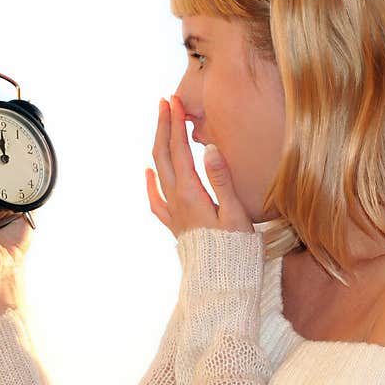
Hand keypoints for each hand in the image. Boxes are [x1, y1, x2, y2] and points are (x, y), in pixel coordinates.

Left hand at [145, 95, 252, 238]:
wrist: (221, 283)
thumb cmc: (235, 250)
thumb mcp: (235, 213)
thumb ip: (222, 180)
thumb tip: (210, 148)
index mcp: (191, 193)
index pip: (179, 150)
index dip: (176, 123)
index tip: (175, 101)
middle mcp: (177, 200)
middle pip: (164, 156)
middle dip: (164, 126)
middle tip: (166, 102)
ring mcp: (174, 213)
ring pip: (159, 172)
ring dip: (159, 146)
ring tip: (161, 125)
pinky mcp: (176, 225)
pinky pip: (156, 200)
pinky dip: (150, 182)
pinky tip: (149, 172)